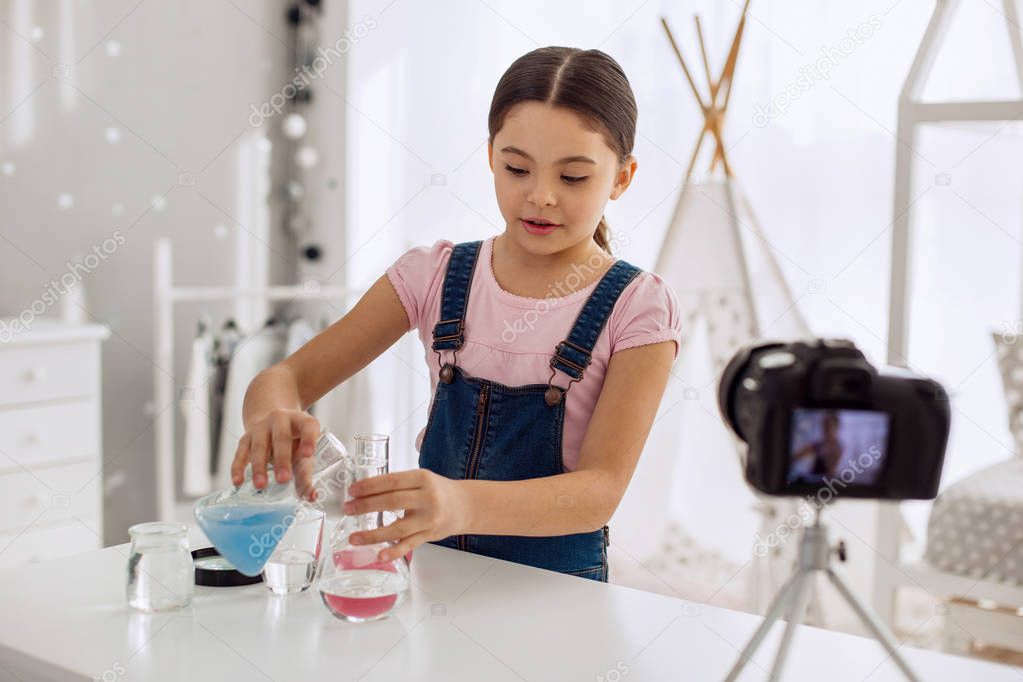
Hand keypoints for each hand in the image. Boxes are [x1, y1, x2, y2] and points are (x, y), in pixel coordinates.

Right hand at [230, 408, 320, 499]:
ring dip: (259, 466)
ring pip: (259, 445)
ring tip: (261, 485)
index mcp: (301, 421)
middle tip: (283, 479)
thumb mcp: (302, 452)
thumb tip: (311, 497)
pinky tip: (238, 481)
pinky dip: (238, 467)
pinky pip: (241, 452)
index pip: (308, 426)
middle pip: (281, 438)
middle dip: (282, 459)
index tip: (308, 454)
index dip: (309, 439)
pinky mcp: (246, 437)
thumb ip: (306, 474)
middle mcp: (281, 420)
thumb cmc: (293, 442)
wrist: (272, 422)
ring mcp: (261, 427)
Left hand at [342, 469, 468, 561]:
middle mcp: (427, 498)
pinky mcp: (429, 535)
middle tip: (347, 509)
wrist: (465, 506)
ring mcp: (429, 519)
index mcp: (423, 479)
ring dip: (372, 534)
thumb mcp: (422, 479)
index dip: (370, 486)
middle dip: (366, 506)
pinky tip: (379, 555)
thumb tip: (364, 492)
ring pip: (397, 528)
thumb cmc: (438, 491)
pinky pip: (409, 545)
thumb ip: (398, 484)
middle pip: (392, 502)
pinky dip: (394, 551)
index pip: (392, 481)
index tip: (352, 491)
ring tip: (353, 537)